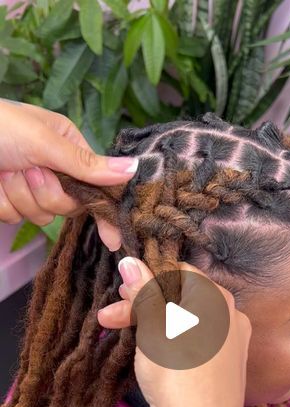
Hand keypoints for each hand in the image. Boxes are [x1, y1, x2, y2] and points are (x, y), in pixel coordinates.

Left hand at [0, 99, 137, 249]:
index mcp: (67, 147)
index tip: (113, 239)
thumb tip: (133, 169)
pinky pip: (15, 217)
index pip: (95, 184)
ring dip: (21, 195)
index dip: (103, 210)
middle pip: (68, 205)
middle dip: (47, 193)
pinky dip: (3, 202)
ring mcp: (28, 187)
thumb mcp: (44, 142)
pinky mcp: (7, 201)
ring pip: (41, 215)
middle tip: (30, 171)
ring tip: (6, 170)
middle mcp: (51, 168)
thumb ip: (86, 164)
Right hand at [98, 256, 251, 406]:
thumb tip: (131, 261)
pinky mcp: (230, 370)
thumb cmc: (176, 371)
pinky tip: (157, 360)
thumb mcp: (152, 328)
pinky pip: (199, 345)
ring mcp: (234, 344)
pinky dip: (175, 346)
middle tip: (110, 320)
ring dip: (155, 327)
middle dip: (143, 306)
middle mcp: (232, 315)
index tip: (119, 296)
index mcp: (217, 297)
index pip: (178, 272)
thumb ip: (143, 293)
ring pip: (188, 324)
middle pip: (181, 299)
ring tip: (129, 341)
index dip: (145, 280)